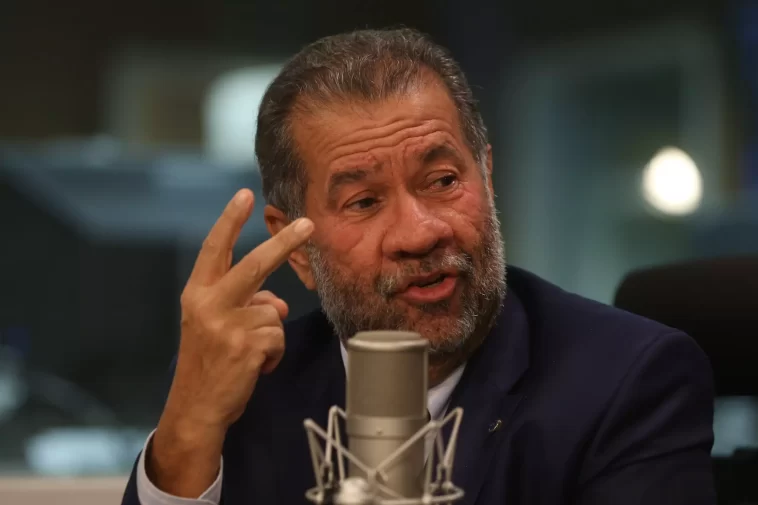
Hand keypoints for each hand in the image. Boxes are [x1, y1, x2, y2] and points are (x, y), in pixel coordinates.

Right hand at [148, 189, 312, 496]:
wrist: (196, 407)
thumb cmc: (208, 363)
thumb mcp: (216, 325)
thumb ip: (246, 304)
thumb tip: (278, 303)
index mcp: (196, 294)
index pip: (214, 249)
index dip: (229, 220)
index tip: (243, 194)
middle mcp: (208, 304)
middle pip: (256, 265)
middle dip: (284, 243)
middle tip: (308, 224)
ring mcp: (227, 325)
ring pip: (273, 312)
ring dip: (270, 335)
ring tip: (248, 355)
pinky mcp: (245, 346)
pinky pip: (278, 337)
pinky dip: (274, 354)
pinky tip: (254, 368)